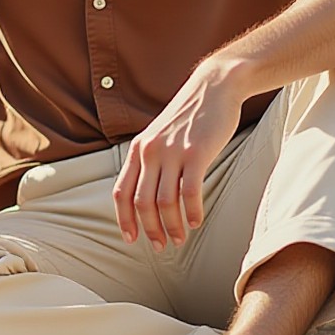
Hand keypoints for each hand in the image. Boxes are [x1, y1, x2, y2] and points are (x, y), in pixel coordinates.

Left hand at [112, 59, 243, 249]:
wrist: (213, 88)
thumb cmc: (189, 116)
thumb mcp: (160, 135)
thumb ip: (151, 160)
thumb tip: (147, 195)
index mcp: (138, 149)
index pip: (121, 191)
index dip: (124, 219)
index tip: (131, 239)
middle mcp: (150, 151)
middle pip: (141, 202)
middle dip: (150, 229)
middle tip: (161, 246)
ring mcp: (173, 152)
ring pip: (165, 202)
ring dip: (171, 226)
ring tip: (179, 239)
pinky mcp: (196, 153)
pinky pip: (189, 192)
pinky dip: (191, 212)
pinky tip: (195, 222)